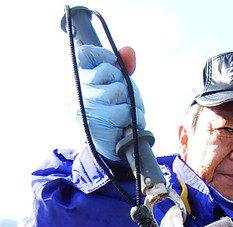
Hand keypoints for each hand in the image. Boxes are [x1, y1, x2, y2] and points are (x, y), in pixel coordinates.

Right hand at [77, 44, 145, 161]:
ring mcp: (85, 106)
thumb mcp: (114, 88)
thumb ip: (121, 67)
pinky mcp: (98, 121)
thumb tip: (129, 52)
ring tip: (126, 114)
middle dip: (125, 85)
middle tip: (124, 100)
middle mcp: (77, 91)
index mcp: (77, 80)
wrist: (107, 148)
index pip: (84, 54)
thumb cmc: (111, 113)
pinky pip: (126, 110)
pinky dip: (136, 118)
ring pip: (120, 90)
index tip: (112, 63)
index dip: (102, 55)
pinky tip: (127, 125)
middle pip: (109, 71)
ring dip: (133, 103)